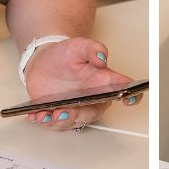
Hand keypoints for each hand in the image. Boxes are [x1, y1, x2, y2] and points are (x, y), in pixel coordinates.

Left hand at [23, 37, 140, 131]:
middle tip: (65, 111)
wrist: (43, 61)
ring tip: (47, 114)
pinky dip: (44, 121)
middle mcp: (91, 99)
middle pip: (92, 114)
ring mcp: (75, 108)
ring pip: (72, 122)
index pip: (124, 90)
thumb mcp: (78, 46)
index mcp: (103, 82)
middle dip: (79, 116)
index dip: (132, 96)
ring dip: (59, 121)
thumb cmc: (65, 55)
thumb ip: (93, 48)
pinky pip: (53, 122)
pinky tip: (36, 115)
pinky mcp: (57, 113)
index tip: (127, 99)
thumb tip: (102, 58)